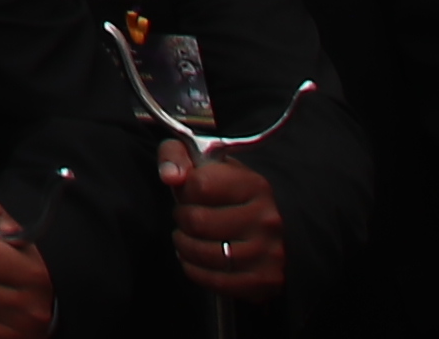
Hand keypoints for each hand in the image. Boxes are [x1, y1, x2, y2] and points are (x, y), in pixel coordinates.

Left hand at [160, 142, 284, 300]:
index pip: (199, 184)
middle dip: (182, 219)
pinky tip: (195, 260)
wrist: (262, 230)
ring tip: (187, 238)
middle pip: (197, 220)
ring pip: (203, 253)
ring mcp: (268, 252)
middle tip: (186, 219)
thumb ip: (176, 157)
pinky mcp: (265, 280)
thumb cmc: (225, 194)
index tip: (189, 194)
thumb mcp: (201, 163)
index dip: (184, 190)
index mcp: (254, 185)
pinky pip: (216, 281)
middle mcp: (266, 218)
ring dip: (184, 246)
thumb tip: (170, 176)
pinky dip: (196, 271)